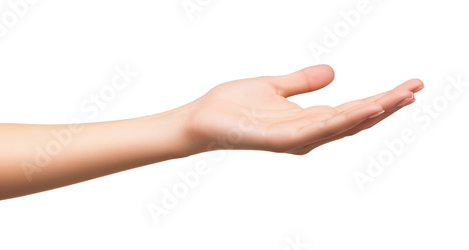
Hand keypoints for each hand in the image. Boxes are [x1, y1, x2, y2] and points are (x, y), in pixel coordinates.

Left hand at [185, 64, 423, 154]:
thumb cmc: (233, 105)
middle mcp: (307, 134)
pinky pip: (320, 129)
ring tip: (403, 96)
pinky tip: (367, 108)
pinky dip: (346, 119)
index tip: (406, 86)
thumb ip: (302, 82)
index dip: (380, 99)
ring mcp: (296, 139)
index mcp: (307, 121)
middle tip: (416, 88)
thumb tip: (333, 72)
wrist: (202, 117)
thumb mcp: (274, 86)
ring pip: (344, 125)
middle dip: (387, 105)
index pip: (352, 110)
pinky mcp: (282, 139)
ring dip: (375, 111)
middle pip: (355, 120)